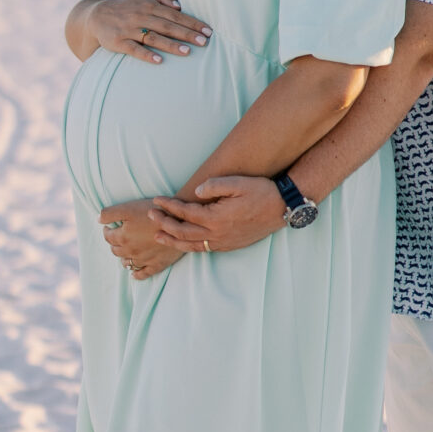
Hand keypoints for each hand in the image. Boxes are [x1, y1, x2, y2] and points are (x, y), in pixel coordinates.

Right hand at [88, 0, 212, 63]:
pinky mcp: (118, 42)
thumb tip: (180, 4)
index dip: (192, 22)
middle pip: (167, 26)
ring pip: (153, 38)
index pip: (175, 15)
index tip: (208, 30)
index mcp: (150, 5)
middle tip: (204, 42)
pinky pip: (134, 49)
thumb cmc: (128, 6)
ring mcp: (129, 30)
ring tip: (188, 51)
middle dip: (187, 34)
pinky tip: (158, 61)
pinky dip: (146, 55)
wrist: (97, 16)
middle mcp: (141, 16)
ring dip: (171, 45)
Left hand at [100, 198, 184, 279]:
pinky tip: (134, 273)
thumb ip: (110, 213)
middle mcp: (130, 251)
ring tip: (126, 251)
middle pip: (116, 250)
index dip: (107, 230)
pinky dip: (136, 274)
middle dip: (115, 243)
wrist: (178, 220)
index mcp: (122, 237)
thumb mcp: (128, 208)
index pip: (108, 237)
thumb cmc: (153, 212)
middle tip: (118, 236)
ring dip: (124, 257)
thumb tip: (98, 219)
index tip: (110, 226)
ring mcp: (143, 260)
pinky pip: (143, 274)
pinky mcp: (156, 264)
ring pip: (127, 263)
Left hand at [150, 177, 285, 252]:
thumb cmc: (261, 192)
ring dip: (172, 240)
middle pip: (183, 231)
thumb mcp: (238, 182)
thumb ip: (214, 185)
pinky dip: (189, 247)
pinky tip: (183, 243)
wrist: (282, 208)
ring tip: (158, 235)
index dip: (169, 206)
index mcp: (216, 217)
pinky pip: (204, 249)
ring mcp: (223, 242)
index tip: (156, 200)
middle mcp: (217, 233)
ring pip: (191, 245)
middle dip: (164, 223)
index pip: (185, 212)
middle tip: (150, 215)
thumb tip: (195, 192)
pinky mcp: (229, 245)